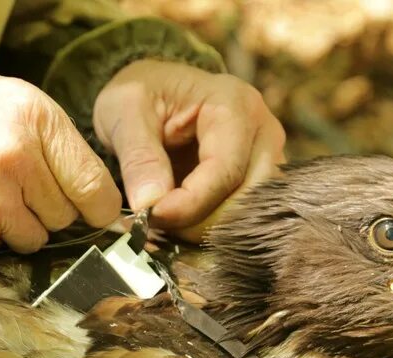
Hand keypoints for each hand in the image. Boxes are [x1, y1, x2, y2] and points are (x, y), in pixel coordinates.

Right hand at [0, 73, 120, 257]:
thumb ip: (40, 136)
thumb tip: (86, 185)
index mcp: (32, 114)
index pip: (96, 184)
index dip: (96, 206)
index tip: (92, 213)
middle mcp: (20, 157)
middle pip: (66, 216)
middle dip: (43, 210)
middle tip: (3, 189)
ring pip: (34, 239)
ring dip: (12, 228)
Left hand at [93, 60, 285, 240]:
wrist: (154, 93)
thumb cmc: (141, 94)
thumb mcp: (124, 111)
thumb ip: (138, 156)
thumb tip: (150, 204)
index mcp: (234, 104)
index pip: (225, 169)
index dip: (190, 203)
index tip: (152, 217)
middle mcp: (263, 132)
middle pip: (248, 198)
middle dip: (201, 222)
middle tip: (156, 225)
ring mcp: (268, 158)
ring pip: (250, 214)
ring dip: (207, 229)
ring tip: (165, 224)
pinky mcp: (260, 181)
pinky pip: (245, 217)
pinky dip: (211, 228)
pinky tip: (180, 224)